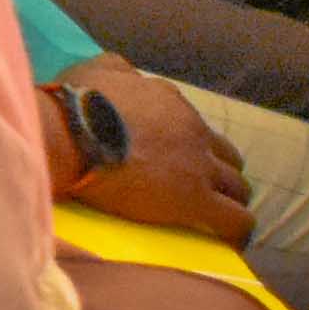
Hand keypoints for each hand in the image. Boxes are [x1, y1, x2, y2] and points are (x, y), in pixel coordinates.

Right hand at [55, 59, 251, 243]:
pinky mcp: (194, 199)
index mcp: (169, 102)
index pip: (195, 124)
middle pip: (228, 157)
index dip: (190, 144)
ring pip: (238, 188)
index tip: (176, 157)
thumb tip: (125, 71)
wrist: (70, 135)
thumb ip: (117, 69)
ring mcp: (198, 165)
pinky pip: (236, 220)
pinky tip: (230, 241)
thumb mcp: (95, 70)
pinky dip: (236, 231)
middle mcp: (193, 131)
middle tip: (202, 190)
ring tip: (216, 219)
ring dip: (230, 201)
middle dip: (221, 173)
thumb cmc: (74, 104)